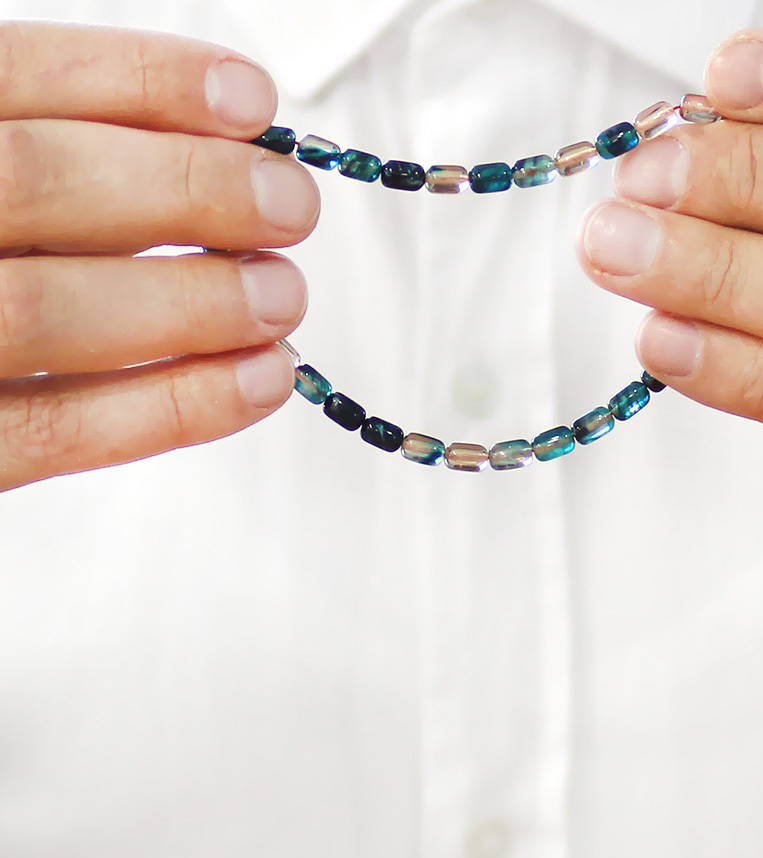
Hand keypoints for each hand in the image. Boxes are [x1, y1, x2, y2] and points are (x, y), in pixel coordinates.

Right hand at [0, 21, 318, 491]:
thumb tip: (221, 159)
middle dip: (188, 190)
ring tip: (279, 295)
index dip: (142, 81)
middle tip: (288, 207)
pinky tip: (258, 380)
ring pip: (47, 309)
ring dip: (194, 302)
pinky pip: (61, 429)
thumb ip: (59, 168)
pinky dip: (176, 405)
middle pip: (37, 183)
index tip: (250, 102)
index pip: (12, 78)